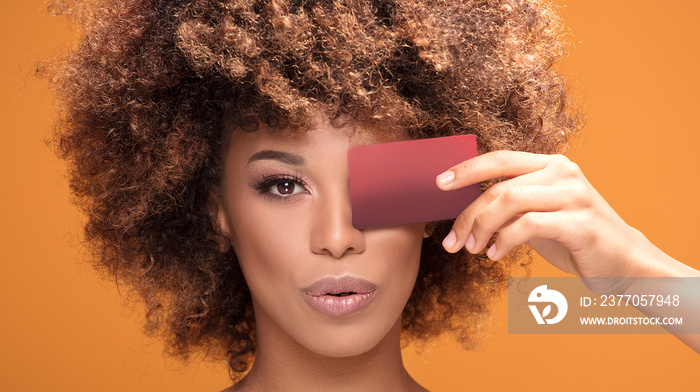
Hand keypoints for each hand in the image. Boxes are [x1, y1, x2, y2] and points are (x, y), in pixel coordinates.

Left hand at [435, 150, 651, 278]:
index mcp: (551, 165)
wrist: (624, 265)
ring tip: (472, 249)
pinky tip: (495, 256)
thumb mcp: (538, 216)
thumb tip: (465, 212)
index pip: (500, 159)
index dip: (467, 168)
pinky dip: (504, 241)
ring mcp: (574, 195)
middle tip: (452, 241)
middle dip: (468, 214)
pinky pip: (528, 225)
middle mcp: (563, 173)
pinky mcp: (579, 222)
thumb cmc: (574, 240)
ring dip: (482, 228)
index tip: (439, 183)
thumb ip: (510, 207)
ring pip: (510, 201)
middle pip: (499, 186)